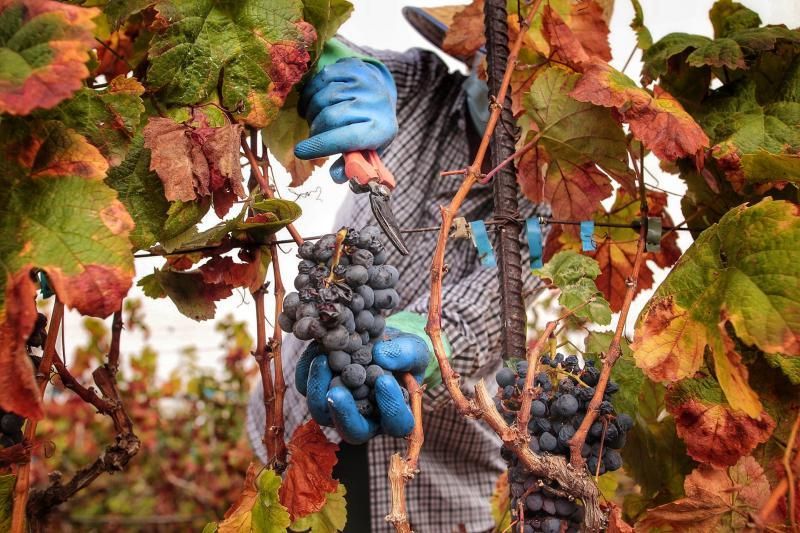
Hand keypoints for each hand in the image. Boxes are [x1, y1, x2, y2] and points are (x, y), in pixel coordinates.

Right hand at [293, 58, 397, 183]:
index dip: (322, 146)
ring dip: (311, 112)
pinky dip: (310, 94)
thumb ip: (352, 166)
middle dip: (316, 130)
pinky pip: (320, 79)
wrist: (380, 93)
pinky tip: (313, 103)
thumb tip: (336, 176)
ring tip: (315, 120)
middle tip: (314, 137)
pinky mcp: (352, 67)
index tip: (300, 152)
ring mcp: (363, 82)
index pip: (348, 138)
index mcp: (381, 129)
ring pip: (322, 98)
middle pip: (330, 117)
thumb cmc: (370, 128)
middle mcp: (375, 103)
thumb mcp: (367, 151)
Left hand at [294, 328, 429, 443]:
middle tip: (336, 392)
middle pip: (352, 431)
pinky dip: (308, 371)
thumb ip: (405, 354)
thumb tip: (380, 355)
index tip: (385, 380)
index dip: (391, 406)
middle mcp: (365, 419)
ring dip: (319, 390)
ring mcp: (339, 408)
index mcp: (395, 416)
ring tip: (322, 361)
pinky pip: (307, 388)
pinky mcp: (319, 391)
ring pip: (322, 413)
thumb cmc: (403, 352)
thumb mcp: (414, 349)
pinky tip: (315, 351)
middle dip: (343, 413)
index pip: (396, 423)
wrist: (381, 341)